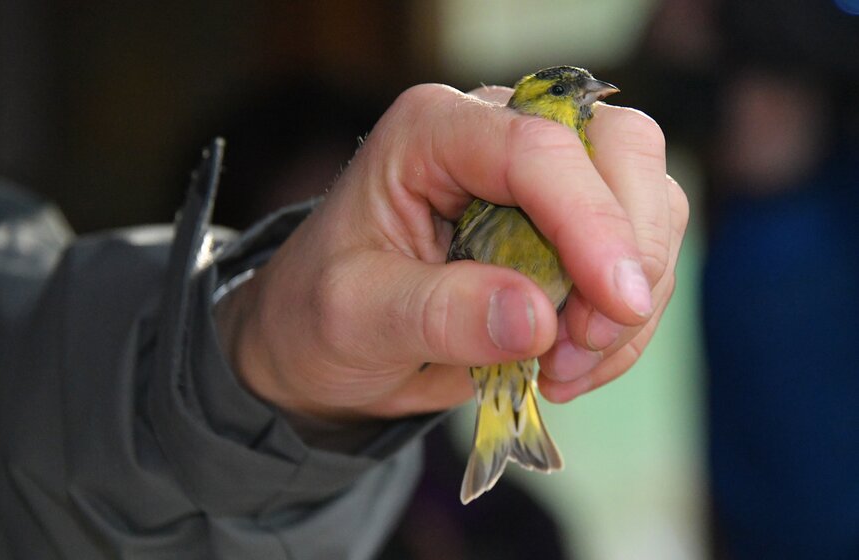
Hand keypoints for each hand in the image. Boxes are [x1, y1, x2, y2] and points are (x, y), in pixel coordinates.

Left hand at [216, 82, 688, 419]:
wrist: (327, 341)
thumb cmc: (323, 313)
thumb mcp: (355, 317)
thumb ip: (438, 313)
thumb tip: (537, 319)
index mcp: (432, 130)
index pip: (536, 147)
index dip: (590, 219)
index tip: (616, 305)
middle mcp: (497, 134)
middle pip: (620, 149)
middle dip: (626, 252)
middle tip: (583, 342)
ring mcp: (543, 178)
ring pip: (648, 202)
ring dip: (627, 299)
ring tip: (561, 368)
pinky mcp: (570, 227)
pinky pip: (640, 257)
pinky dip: (624, 323)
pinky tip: (568, 365)